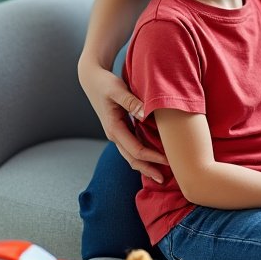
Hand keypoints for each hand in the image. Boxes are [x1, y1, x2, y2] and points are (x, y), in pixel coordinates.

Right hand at [78, 60, 169, 180]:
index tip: (169, 161)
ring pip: (131, 156)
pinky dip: (143, 156)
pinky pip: (132, 147)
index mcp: (114, 129)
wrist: (91, 79)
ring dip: (145, 166)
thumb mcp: (117, 89)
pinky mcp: (120, 129)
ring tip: (161, 174)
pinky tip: (154, 158)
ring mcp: (116, 134)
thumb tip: (146, 114)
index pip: (136, 150)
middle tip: (165, 180)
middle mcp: (114, 135)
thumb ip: (131, 102)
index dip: (153, 158)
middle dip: (148, 170)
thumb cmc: (105, 83)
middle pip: (133, 159)